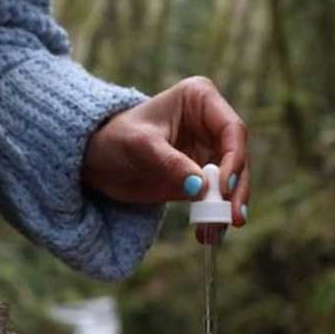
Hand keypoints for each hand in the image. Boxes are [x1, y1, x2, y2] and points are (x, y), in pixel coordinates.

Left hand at [82, 76, 250, 227]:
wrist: (95, 161)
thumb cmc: (114, 139)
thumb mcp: (140, 146)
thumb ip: (171, 163)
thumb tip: (202, 188)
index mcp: (200, 99)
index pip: (232, 129)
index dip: (235, 158)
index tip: (223, 187)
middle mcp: (210, 124)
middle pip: (239, 158)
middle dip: (237, 190)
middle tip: (232, 218)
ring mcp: (208, 152)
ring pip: (233, 182)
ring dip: (228, 209)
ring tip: (215, 232)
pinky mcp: (201, 179)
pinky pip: (216, 199)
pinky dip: (214, 217)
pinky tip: (207, 234)